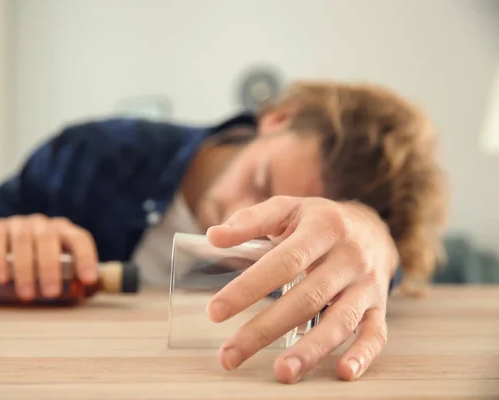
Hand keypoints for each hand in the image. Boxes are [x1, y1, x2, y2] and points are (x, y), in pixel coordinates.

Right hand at [0, 214, 98, 299]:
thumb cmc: (36, 262)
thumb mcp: (56, 268)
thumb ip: (74, 279)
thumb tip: (88, 292)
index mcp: (65, 232)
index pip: (80, 239)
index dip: (86, 257)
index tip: (88, 279)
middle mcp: (43, 224)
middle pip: (49, 239)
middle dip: (51, 267)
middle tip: (51, 293)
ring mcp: (19, 223)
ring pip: (23, 239)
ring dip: (25, 268)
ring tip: (26, 294)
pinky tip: (2, 279)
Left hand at [205, 196, 398, 383]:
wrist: (372, 228)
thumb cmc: (318, 221)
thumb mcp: (287, 209)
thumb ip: (250, 220)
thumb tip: (213, 237)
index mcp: (323, 227)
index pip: (283, 261)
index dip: (249, 287)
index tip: (215, 312)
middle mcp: (349, 256)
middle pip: (306, 298)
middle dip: (265, 329)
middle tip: (230, 354)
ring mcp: (367, 284)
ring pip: (340, 320)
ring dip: (311, 350)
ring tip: (281, 373)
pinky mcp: (379, 306)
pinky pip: (376, 334)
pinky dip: (363, 355)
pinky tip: (343, 373)